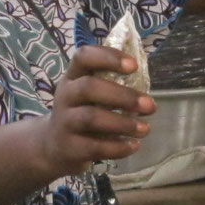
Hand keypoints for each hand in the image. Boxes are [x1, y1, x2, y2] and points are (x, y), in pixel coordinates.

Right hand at [39, 46, 155, 175]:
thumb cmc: (81, 113)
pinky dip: (118, 148)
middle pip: (88, 88)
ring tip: (145, 129)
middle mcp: (65, 96)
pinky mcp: (68, 148)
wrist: (54, 147)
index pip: (83, 57)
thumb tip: (144, 85)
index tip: (134, 66)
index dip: (108, 57)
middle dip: (123, 96)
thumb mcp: (88, 95)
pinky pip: (94, 147)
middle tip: (150, 105)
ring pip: (91, 118)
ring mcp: (64, 122)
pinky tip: (134, 146)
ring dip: (123, 124)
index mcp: (73, 77)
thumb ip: (111, 85)